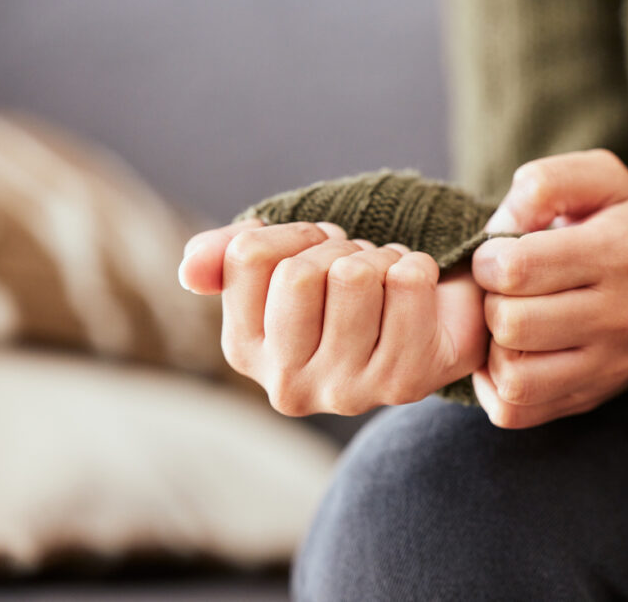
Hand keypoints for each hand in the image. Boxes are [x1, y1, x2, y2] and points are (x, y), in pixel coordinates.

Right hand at [178, 219, 487, 415]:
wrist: (435, 320)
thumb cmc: (351, 289)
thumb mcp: (284, 263)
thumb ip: (227, 256)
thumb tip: (191, 269)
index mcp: (245, 351)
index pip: (250, 255)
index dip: (297, 235)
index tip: (320, 251)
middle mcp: (286, 385)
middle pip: (300, 273)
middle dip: (339, 250)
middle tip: (358, 269)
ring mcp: (345, 392)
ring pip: (355, 275)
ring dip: (380, 258)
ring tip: (386, 282)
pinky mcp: (403, 383)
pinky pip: (408, 281)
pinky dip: (417, 266)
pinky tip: (416, 293)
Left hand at [471, 149, 627, 427]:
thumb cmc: (621, 226)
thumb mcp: (598, 180)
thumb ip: (545, 183)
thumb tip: (501, 228)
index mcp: (619, 253)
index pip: (519, 268)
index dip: (488, 258)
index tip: (498, 255)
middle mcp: (621, 317)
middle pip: (511, 324)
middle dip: (490, 301)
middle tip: (501, 290)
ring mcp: (609, 366)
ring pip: (513, 376)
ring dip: (493, 347)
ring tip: (505, 322)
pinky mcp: (591, 399)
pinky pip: (516, 410)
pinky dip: (495, 386)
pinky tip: (506, 355)